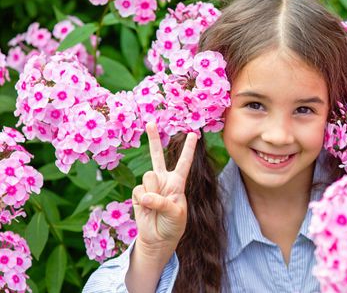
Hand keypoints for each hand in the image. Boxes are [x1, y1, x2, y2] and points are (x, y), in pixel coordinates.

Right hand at [132, 122, 197, 252]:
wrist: (158, 239)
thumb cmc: (173, 226)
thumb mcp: (176, 214)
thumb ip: (163, 202)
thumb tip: (146, 195)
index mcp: (178, 182)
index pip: (184, 162)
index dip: (188, 149)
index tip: (194, 134)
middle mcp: (163, 180)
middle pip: (157, 156)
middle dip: (153, 139)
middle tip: (150, 122)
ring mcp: (150, 186)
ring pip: (149, 176)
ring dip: (153, 192)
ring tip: (157, 205)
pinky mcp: (138, 193)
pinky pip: (139, 190)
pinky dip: (144, 201)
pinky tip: (147, 209)